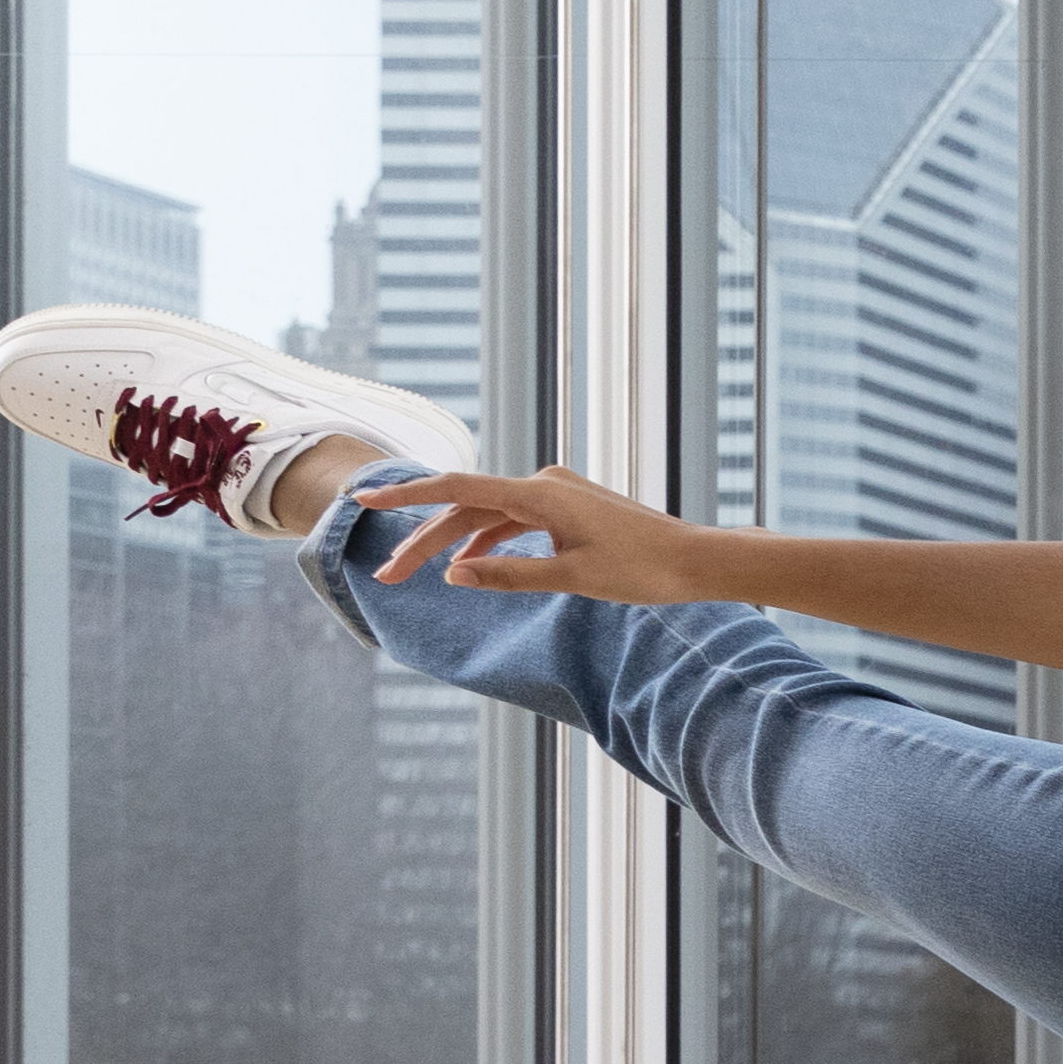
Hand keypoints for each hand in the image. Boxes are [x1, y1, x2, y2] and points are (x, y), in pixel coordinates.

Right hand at [368, 466, 723, 605]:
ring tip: (415, 575)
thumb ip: (507, 574)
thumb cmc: (643, 570)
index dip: (408, 496)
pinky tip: (465, 564)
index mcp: (541, 494)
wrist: (697, 560)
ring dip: (452, 544)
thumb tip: (451, 574)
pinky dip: (488, 540)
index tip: (365, 501)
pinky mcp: (568, 508)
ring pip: (488, 516)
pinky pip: (514, 520)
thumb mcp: (571, 578)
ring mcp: (557, 494)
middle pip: (467, 509)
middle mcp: (544, 484)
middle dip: (423, 541)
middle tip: (385, 576)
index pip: (458, 490)